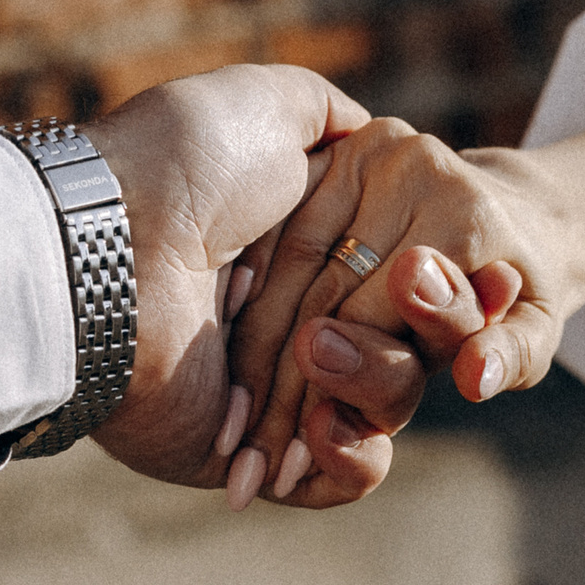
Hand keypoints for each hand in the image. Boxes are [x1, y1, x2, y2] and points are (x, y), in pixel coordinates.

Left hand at [79, 66, 439, 503]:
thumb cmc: (183, 168)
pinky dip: (350, 462)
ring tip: (326, 361)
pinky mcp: (241, 453)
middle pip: (393, 349)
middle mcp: (277, 322)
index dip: (429, 284)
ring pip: (373, 415)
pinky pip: (330, 481)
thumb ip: (328, 119)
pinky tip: (331, 426)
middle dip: (415, 339)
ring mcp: (262, 393)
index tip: (473, 275)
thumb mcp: (266, 102)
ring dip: (378, 394)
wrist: (111, 251)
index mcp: (287, 252)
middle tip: (407, 312)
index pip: (387, 282)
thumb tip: (370, 137)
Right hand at [223, 119, 574, 505]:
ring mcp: (360, 152)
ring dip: (254, 353)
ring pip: (286, 269)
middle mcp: (411, 167)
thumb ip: (507, 356)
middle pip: (328, 293)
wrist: (513, 216)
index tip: (300, 455)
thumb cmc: (520, 295)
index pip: (378, 317)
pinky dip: (247, 305)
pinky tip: (226, 364)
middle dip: (289, 385)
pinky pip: (270, 240)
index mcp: (464, 213)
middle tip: (255, 463)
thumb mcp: (532, 333)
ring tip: (235, 432)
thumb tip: (475, 380)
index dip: (339, 389)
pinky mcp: (326, 151)